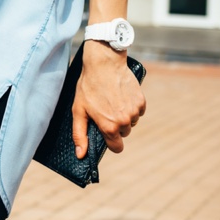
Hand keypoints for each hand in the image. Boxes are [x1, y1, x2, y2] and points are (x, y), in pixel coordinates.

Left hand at [71, 40, 145, 158]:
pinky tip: (121, 96)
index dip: (111, 142)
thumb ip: (79, 135)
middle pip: (123, 133)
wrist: (104, 64)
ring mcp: (134, 111)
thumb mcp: (79, 111)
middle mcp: (125, 122)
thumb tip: (81, 155)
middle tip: (105, 109)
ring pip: (131, 122)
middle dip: (115, 125)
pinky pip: (138, 111)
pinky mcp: (141, 101)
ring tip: (112, 100)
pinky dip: (131, 106)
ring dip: (124, 115)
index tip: (105, 132)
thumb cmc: (88, 86)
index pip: (117, 148)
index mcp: (109, 127)